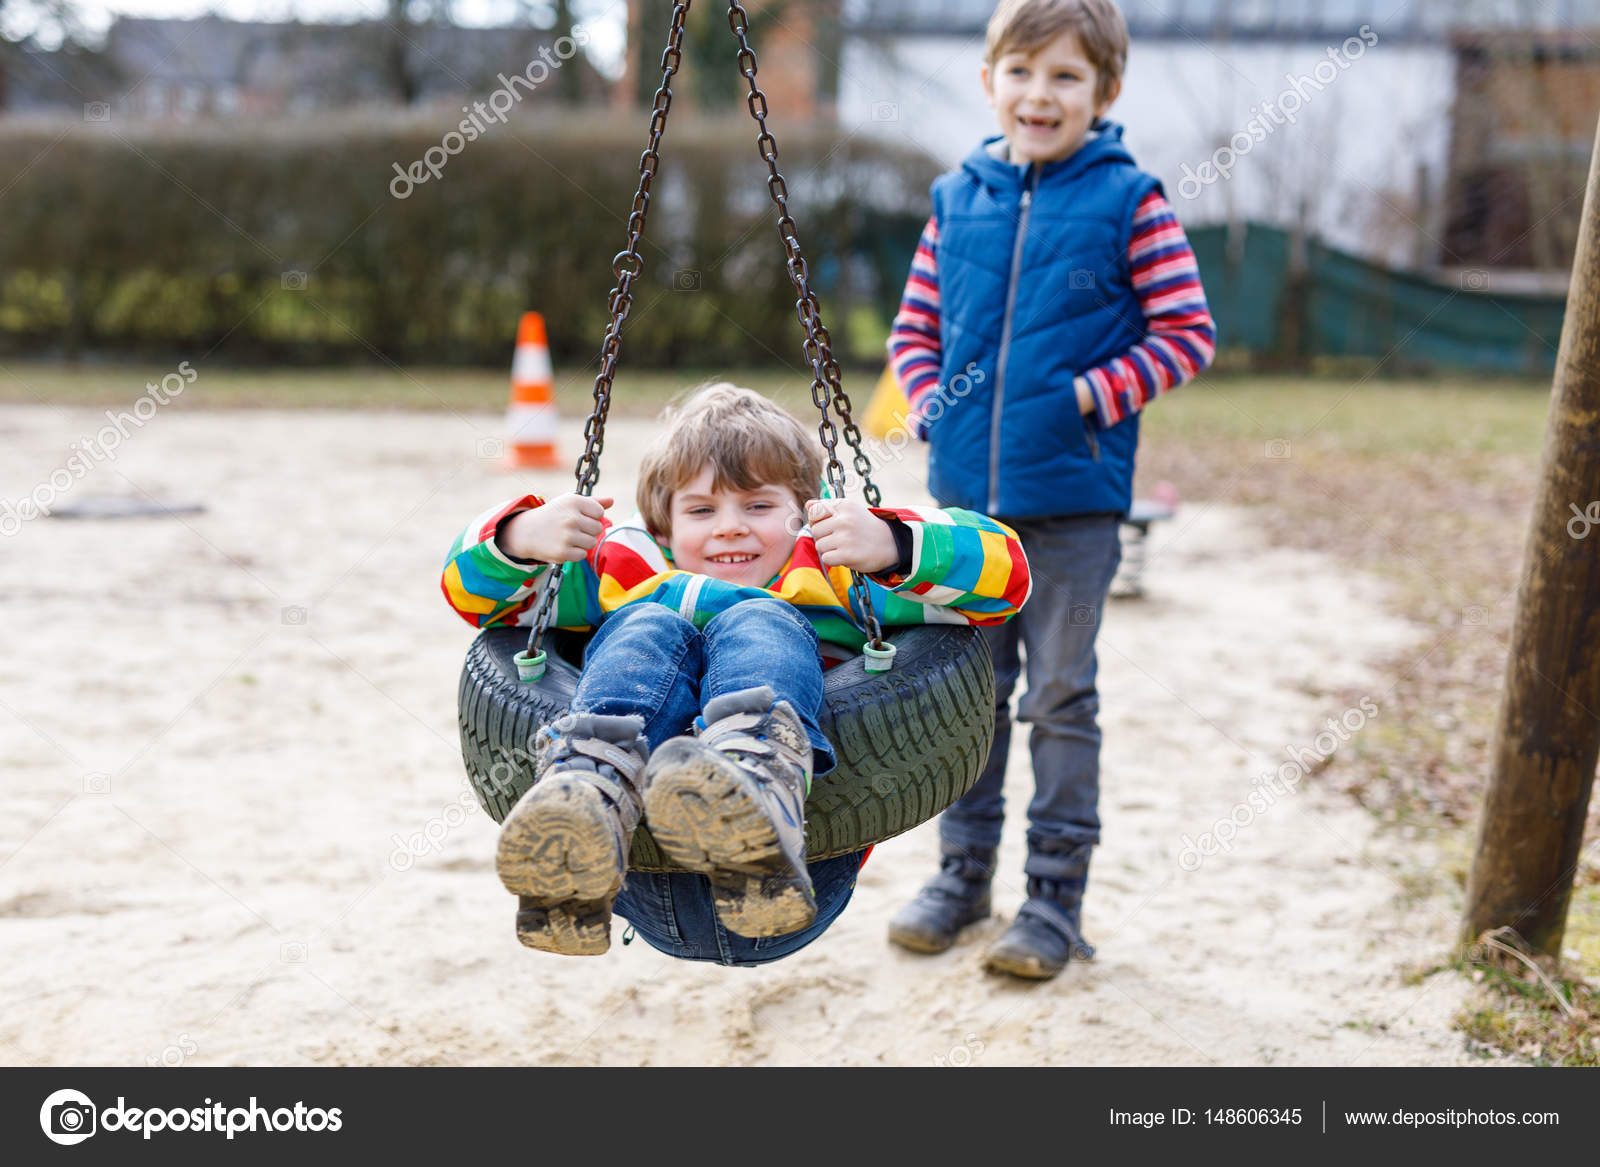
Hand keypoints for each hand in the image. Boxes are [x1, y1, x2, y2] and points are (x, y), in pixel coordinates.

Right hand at [497, 494, 613, 563]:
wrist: (527, 531)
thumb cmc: (554, 515)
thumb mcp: (569, 503)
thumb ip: (592, 502)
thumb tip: (612, 501)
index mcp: (574, 502)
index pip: (600, 512)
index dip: (592, 516)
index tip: (579, 516)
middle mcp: (571, 518)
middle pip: (598, 528)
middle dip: (588, 530)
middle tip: (572, 528)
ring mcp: (567, 536)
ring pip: (592, 542)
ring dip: (583, 542)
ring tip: (568, 537)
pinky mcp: (563, 552)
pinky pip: (582, 554)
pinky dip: (575, 553)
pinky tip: (564, 546)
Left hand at [806, 497, 898, 573]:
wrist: (889, 543)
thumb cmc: (864, 526)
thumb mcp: (849, 510)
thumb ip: (828, 506)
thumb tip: (808, 505)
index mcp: (843, 505)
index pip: (814, 512)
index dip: (816, 521)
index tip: (827, 525)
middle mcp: (844, 520)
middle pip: (815, 530)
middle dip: (824, 536)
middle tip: (839, 538)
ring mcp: (846, 538)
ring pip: (819, 545)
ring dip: (829, 549)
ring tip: (844, 546)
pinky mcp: (847, 554)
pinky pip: (826, 558)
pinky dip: (833, 559)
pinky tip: (846, 555)